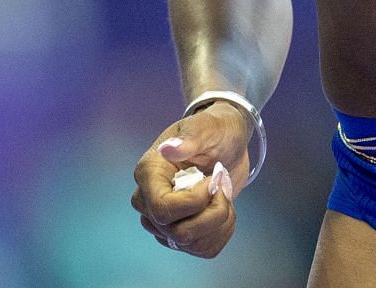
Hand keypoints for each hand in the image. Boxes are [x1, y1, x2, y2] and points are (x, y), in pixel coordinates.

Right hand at [130, 102, 252, 256]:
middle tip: (222, 184)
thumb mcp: (208, 127)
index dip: (194, 203)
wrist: (227, 144)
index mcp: (148, 173)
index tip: (213, 180)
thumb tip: (167, 147)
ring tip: (223, 194)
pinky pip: (202, 248)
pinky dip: (222, 232)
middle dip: (212, 213)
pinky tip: (224, 208)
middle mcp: (148, 201)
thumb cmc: (215, 130)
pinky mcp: (180, 232)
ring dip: (219, 222)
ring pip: (190, 244)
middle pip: (176, 232)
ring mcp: (162, 221)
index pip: (162, 209)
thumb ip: (190, 138)